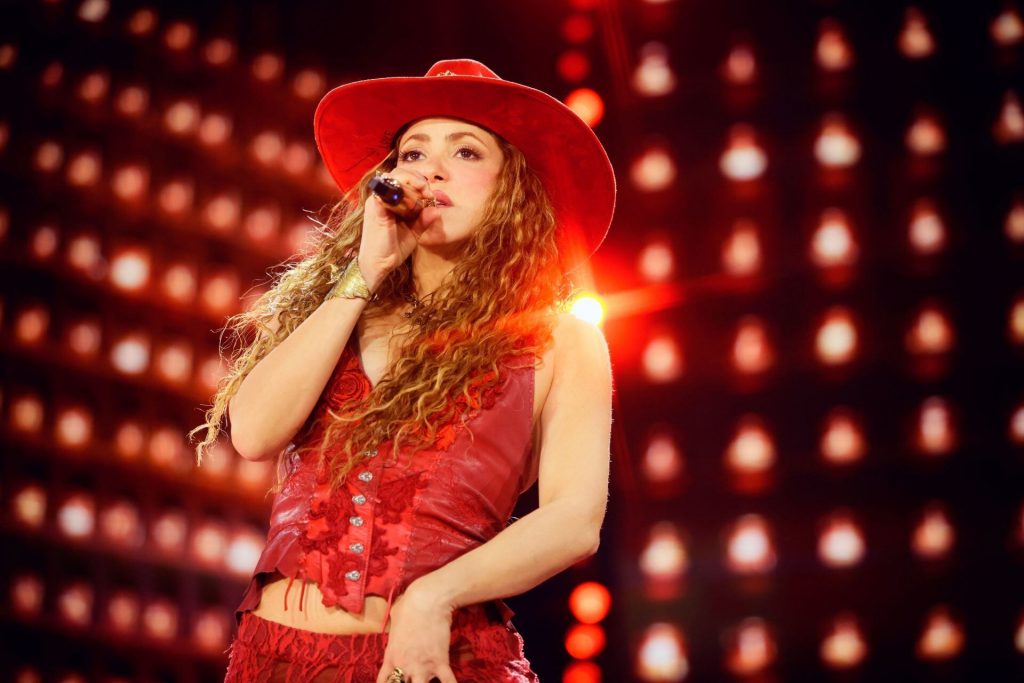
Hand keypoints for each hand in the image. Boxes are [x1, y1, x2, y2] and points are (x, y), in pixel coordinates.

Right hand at [358, 169, 439, 291]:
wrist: (380, 265)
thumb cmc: (394, 248)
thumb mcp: (414, 232)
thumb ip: (423, 220)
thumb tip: (436, 210)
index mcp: (389, 201)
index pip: (403, 180)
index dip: (418, 181)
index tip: (430, 195)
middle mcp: (381, 198)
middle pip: (398, 173)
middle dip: (416, 177)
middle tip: (428, 191)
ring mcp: (376, 201)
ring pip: (392, 176)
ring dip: (411, 179)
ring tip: (423, 191)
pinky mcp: (375, 207)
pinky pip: (387, 189)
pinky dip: (402, 188)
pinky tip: (415, 196)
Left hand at [375, 584, 457, 682]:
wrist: (426, 600)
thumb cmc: (409, 605)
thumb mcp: (394, 617)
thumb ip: (394, 628)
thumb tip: (396, 620)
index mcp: (391, 656)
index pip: (384, 681)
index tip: (396, 682)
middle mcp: (404, 665)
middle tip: (415, 678)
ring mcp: (422, 666)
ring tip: (430, 680)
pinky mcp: (440, 662)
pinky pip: (447, 681)